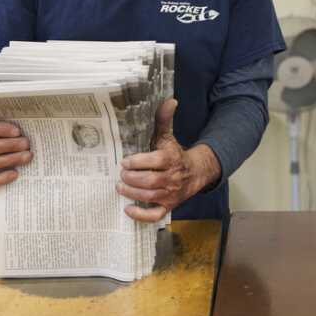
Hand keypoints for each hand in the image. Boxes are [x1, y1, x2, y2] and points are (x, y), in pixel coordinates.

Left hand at [116, 98, 221, 221]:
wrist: (195, 173)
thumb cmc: (175, 153)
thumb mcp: (167, 136)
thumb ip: (163, 120)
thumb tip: (170, 100)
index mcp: (170, 159)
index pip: (154, 162)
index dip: (137, 163)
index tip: (125, 162)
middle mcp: (171, 178)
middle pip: (149, 182)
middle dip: (131, 179)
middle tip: (121, 175)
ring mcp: (170, 194)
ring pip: (149, 197)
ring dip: (131, 193)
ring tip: (120, 187)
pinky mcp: (168, 206)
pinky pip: (155, 215)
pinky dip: (141, 215)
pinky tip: (127, 209)